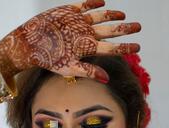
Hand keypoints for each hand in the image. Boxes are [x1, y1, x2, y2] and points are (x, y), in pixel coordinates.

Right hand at [0, 0, 141, 81]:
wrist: (30, 44)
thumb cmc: (49, 60)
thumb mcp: (69, 67)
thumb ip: (88, 71)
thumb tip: (106, 79)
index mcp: (88, 49)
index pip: (112, 48)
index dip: (125, 47)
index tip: (138, 46)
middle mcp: (86, 36)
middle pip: (110, 32)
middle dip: (124, 29)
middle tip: (138, 27)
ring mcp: (79, 23)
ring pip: (100, 18)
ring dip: (112, 15)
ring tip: (123, 15)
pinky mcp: (70, 12)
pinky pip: (85, 6)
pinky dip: (94, 3)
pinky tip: (102, 2)